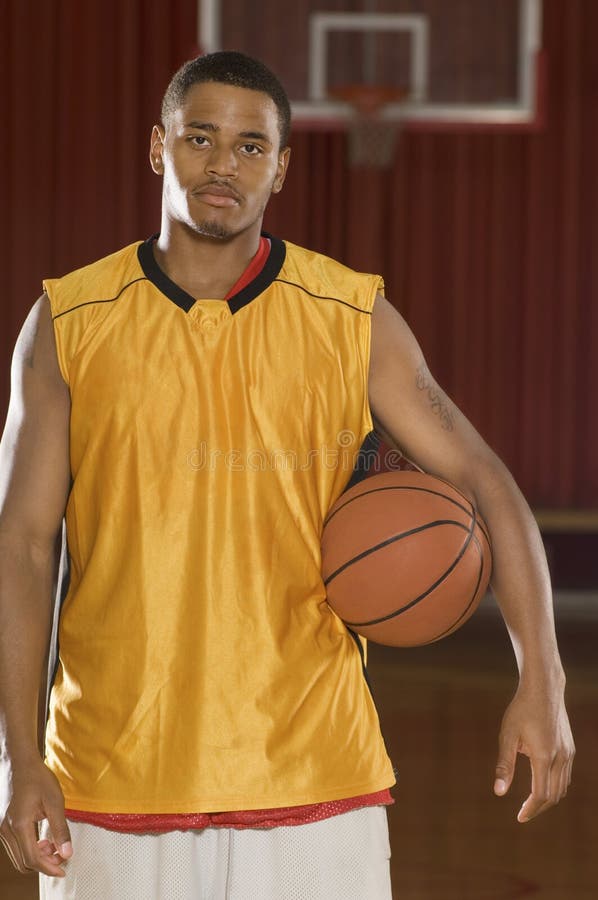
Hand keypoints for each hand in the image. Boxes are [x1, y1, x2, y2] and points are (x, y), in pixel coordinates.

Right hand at [0, 758, 71, 876]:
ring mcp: (2, 828)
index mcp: (19, 825)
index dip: (49, 868)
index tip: (63, 869)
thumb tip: (67, 852)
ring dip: (36, 857)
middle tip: (61, 856)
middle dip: (44, 864)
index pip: (32, 859)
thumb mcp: (55, 801)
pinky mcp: (3, 825)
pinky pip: (15, 846)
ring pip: (18, 856)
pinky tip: (42, 839)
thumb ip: (61, 829)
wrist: (21, 762)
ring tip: (53, 846)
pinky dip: (29, 848)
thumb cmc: (38, 777)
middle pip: (24, 862)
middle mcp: (6, 830)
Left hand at [493, 679, 574, 821]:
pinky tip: (542, 783)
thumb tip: (498, 792)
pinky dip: (555, 786)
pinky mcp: (570, 748)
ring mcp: (568, 753)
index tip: (519, 818)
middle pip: (553, 795)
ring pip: (562, 787)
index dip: (530, 810)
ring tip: (531, 802)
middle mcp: (561, 758)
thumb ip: (504, 765)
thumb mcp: (507, 735)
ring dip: (548, 798)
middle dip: (538, 808)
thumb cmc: (521, 710)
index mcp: (544, 756)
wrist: (543, 689)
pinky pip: (566, 776)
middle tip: (523, 814)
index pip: (540, 795)